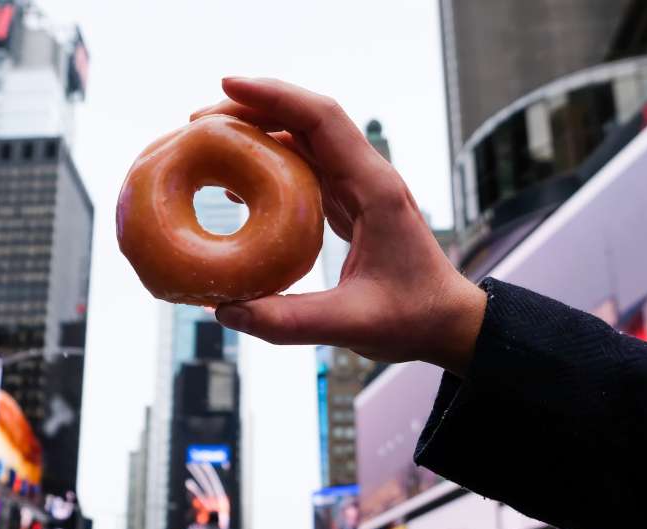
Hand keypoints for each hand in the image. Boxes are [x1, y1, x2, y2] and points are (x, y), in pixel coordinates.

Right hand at [191, 77, 485, 374]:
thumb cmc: (413, 319)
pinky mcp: (350, 203)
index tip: (227, 85)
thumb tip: (224, 311)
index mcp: (374, 189)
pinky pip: (304, 168)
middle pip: (305, 120)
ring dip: (258, 132)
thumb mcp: (351, 325)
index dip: (274, 96)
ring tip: (207, 142)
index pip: (321, 120)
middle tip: (197, 121)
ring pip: (303, 140)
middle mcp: (367, 177)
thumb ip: (288, 322)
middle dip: (252, 108)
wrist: (449, 323)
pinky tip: (235, 181)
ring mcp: (358, 187)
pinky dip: (268, 162)